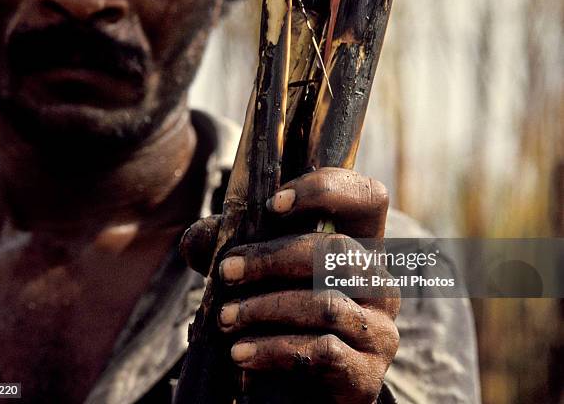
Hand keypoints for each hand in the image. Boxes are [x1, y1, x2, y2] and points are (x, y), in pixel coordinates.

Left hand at [181, 168, 399, 403]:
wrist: (304, 391)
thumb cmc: (285, 323)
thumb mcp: (265, 282)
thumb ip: (237, 255)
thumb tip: (195, 243)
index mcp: (359, 249)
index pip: (367, 197)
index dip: (327, 190)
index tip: (274, 205)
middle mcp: (378, 283)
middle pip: (334, 251)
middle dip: (271, 259)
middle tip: (227, 272)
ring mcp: (378, 327)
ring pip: (322, 304)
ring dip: (263, 308)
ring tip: (226, 318)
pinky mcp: (366, 371)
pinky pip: (320, 350)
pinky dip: (272, 349)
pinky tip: (241, 354)